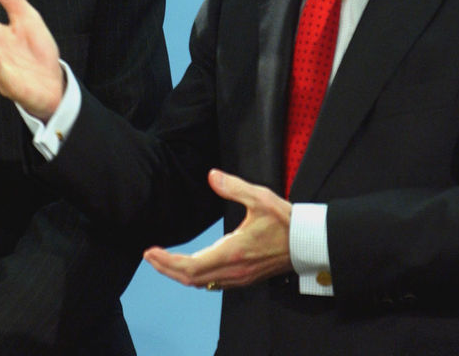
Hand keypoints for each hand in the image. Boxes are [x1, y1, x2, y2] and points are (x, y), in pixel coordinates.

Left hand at [143, 169, 292, 290]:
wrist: (308, 243)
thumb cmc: (285, 221)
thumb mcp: (260, 198)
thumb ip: (233, 187)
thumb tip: (211, 176)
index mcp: (233, 252)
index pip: (190, 266)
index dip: (167, 262)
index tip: (151, 252)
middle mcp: (233, 270)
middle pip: (190, 279)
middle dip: (167, 269)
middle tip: (150, 256)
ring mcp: (240, 277)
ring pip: (201, 283)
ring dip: (180, 274)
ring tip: (164, 261)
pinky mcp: (245, 278)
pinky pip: (213, 283)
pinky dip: (196, 277)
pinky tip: (190, 266)